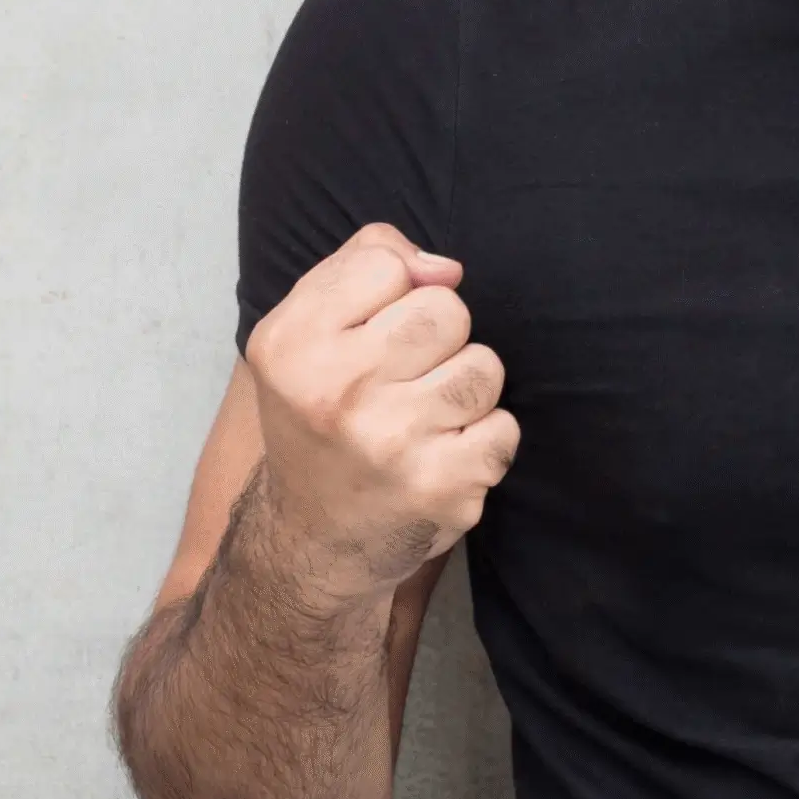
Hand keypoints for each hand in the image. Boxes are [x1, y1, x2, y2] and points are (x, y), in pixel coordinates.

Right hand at [243, 223, 520, 607]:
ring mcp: (392, 444)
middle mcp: (336, 392)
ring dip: (465, 389)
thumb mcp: (306, 327)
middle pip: (447, 309)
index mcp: (293, 343)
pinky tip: (441, 455)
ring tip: (424, 417)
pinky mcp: (441, 488)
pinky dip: (484, 440)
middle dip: (439, 336)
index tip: (371, 334)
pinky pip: (505, 428)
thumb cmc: (321, 411)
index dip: (393, 293)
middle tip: (404, 378)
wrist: (313, 535)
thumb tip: (446, 269)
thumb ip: (366, 263)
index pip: (385, 264)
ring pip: (485, 367)